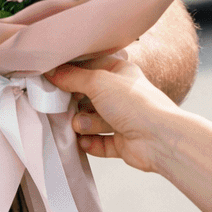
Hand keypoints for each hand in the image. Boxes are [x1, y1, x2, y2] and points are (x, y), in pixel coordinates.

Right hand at [48, 55, 180, 174]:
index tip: (52, 77)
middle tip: (61, 105)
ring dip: (83, 124)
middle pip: (87, 96)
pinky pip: (98, 142)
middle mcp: (121, 95)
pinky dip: (90, 143)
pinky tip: (85, 142)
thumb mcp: (98, 81)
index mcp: (119, 73)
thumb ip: (72, 77)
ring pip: (91, 120)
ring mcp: (121, 119)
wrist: (160, 139)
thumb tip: (52, 72)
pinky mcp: (121, 142)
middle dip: (74, 103)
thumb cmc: (136, 103)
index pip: (90, 68)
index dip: (71, 72)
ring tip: (80, 126)